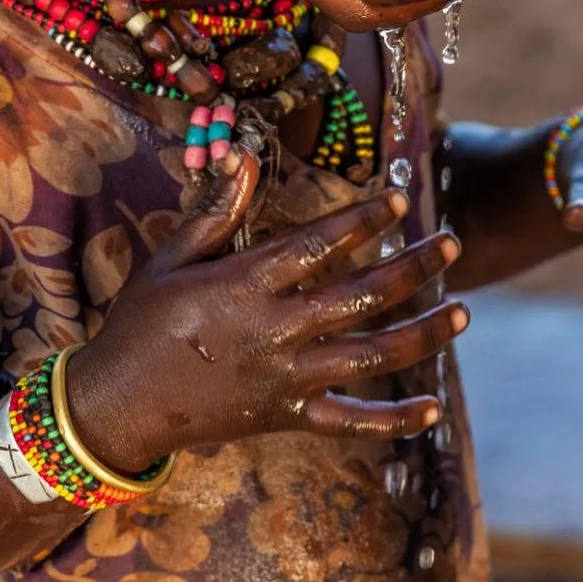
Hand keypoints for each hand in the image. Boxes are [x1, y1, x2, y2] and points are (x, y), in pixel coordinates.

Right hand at [65, 152, 466, 470]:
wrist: (119, 406)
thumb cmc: (141, 323)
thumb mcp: (170, 260)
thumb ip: (216, 212)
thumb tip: (245, 158)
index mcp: (243, 285)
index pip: (317, 246)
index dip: (361, 221)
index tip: (397, 201)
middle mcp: (273, 331)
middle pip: (361, 296)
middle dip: (414, 268)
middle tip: (452, 243)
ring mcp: (285, 378)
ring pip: (371, 356)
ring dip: (422, 334)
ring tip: (464, 311)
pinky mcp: (287, 417)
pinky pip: (351, 423)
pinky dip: (394, 421)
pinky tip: (432, 408)